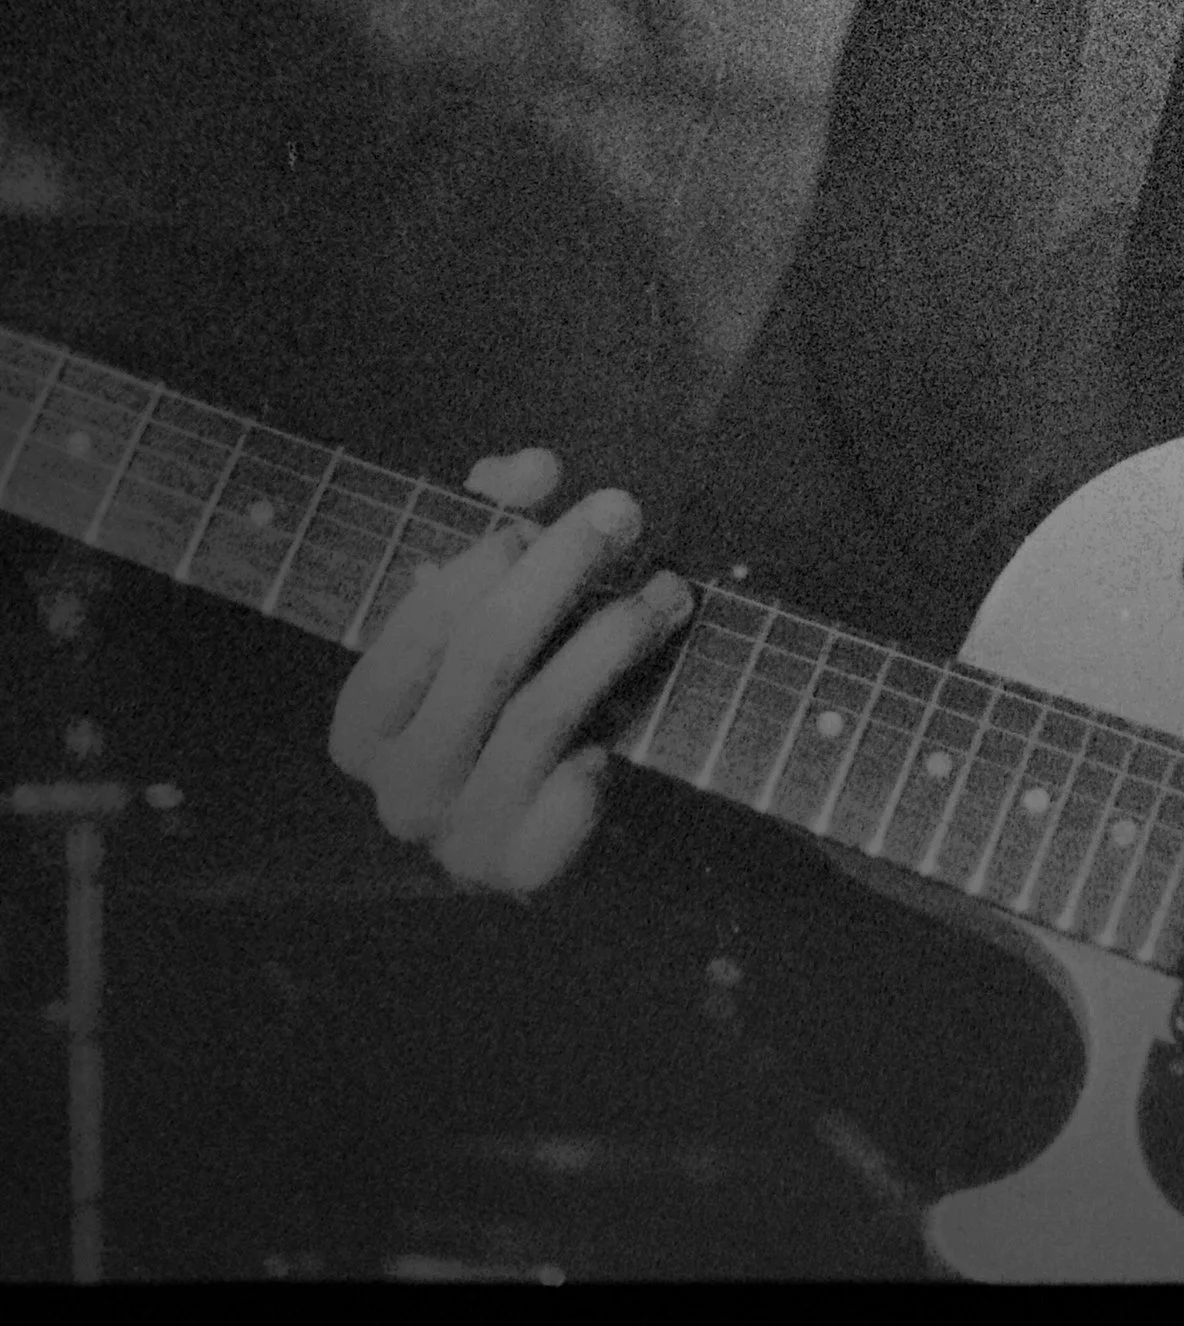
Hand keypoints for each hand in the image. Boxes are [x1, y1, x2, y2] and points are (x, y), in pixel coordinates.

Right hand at [328, 445, 694, 893]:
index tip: (546, 513)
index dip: (497, 554)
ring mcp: (455, 838)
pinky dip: (598, 756)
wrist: (528, 797)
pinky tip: (617, 723)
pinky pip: (569, 803)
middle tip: (625, 513)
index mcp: (362, 722)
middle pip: (489, 653)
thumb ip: (498, 507)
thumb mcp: (481, 586)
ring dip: (615, 637)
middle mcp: (396, 788)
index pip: (428, 618)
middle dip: (564, 568)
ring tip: (666, 591)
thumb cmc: (500, 671)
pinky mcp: (520, 869)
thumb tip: (533, 470)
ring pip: (542, 716)